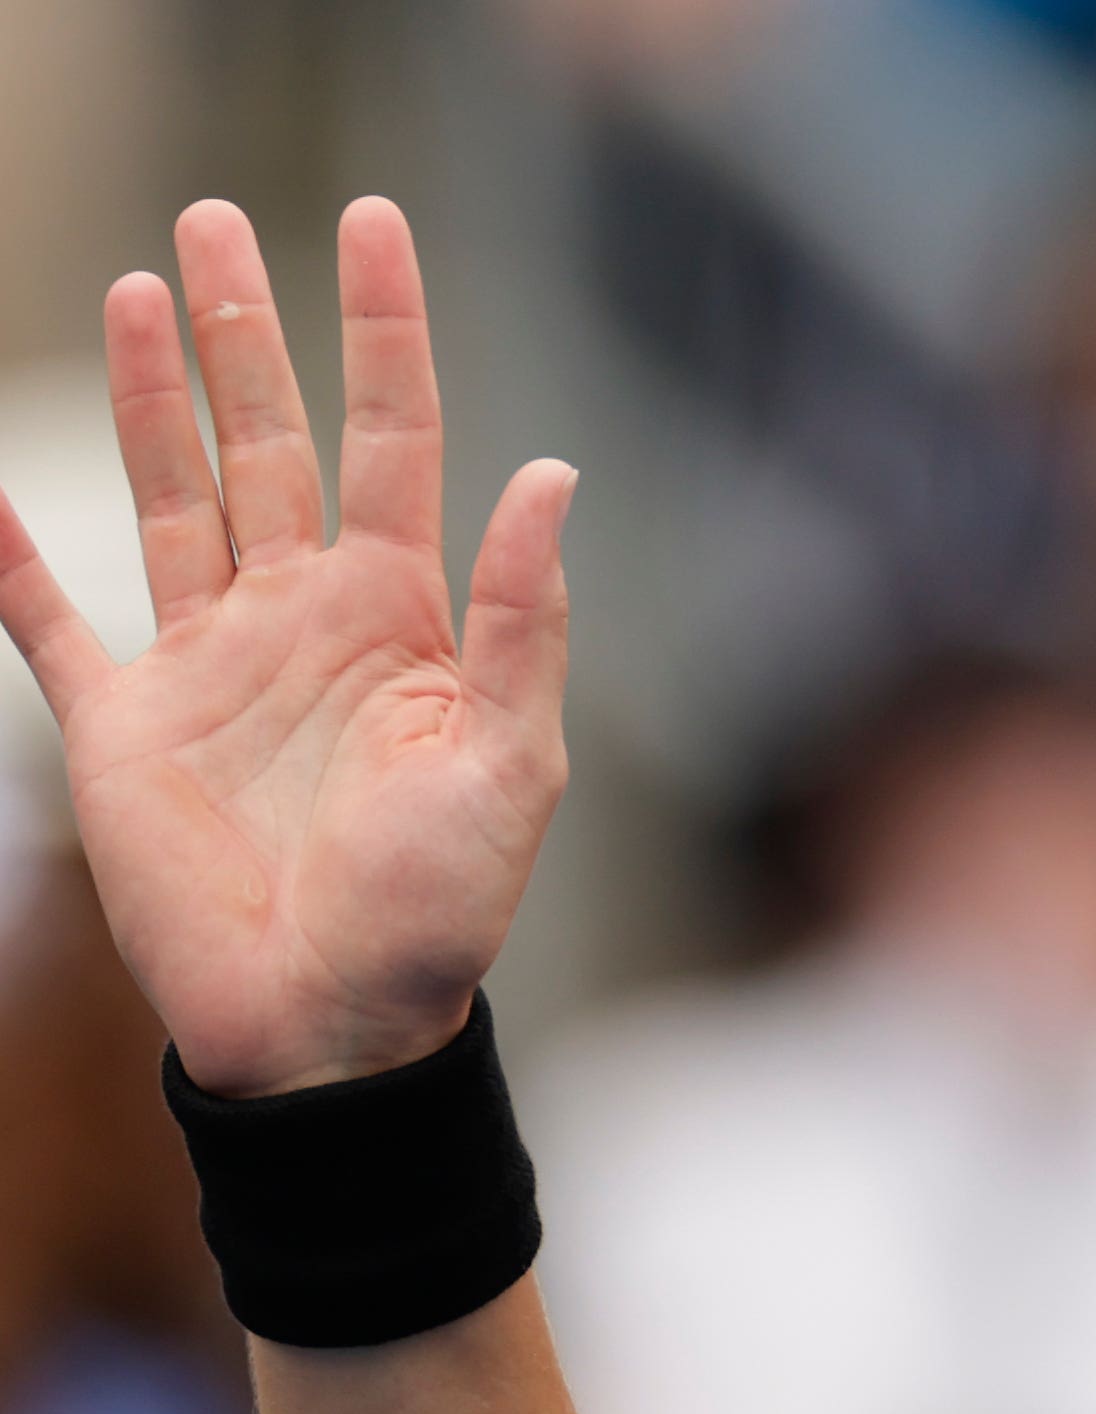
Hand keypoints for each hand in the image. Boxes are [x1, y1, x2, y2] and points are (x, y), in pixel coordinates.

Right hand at [0, 198, 573, 1094]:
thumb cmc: (439, 913)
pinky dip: (5, 557)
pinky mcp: (124, 720)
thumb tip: (552, 475)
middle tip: (216, 219)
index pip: (398, 437)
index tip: (371, 222)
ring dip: (157, 394)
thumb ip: (520, 620)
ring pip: (175, 488)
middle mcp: (305, 617)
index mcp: (406, 618)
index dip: (383, 330)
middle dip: (244, 330)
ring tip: (143, 285)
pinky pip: (48, 621)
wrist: (333, 1022)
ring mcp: (210, 660)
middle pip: (273, 436)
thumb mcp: (512, 765)